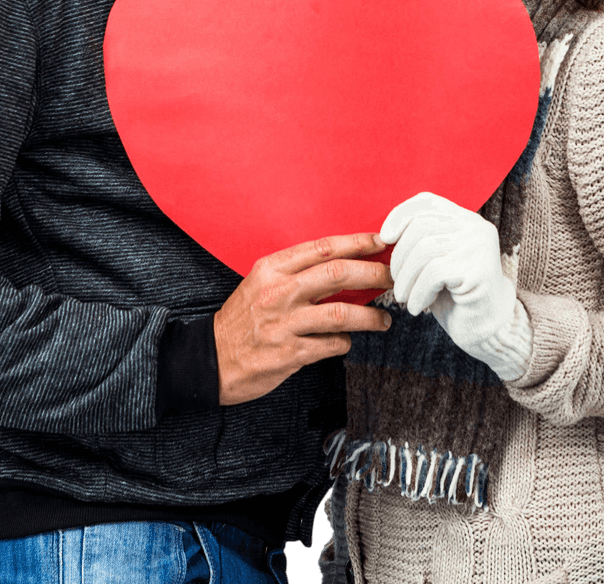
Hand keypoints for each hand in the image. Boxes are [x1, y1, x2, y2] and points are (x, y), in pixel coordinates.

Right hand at [214, 232, 393, 405]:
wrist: (211, 359)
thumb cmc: (241, 320)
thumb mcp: (260, 284)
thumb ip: (296, 274)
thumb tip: (344, 266)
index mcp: (272, 269)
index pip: (323, 248)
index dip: (356, 243)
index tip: (380, 243)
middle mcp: (278, 292)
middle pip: (337, 274)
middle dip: (373, 273)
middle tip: (393, 278)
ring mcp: (284, 324)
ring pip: (341, 313)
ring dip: (369, 316)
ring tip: (383, 319)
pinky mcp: (289, 354)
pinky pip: (330, 345)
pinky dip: (344, 342)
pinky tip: (346, 341)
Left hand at [380, 192, 530, 380]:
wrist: (486, 327)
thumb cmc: (453, 294)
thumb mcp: (433, 260)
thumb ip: (418, 239)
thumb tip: (383, 235)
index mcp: (464, 218)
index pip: (427, 201)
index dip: (400, 215)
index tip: (385, 238)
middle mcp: (475, 226)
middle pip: (421, 225)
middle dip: (399, 255)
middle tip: (394, 282)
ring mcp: (479, 245)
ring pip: (424, 249)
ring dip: (406, 277)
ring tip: (403, 297)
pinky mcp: (478, 268)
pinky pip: (434, 273)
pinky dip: (418, 292)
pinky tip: (417, 307)